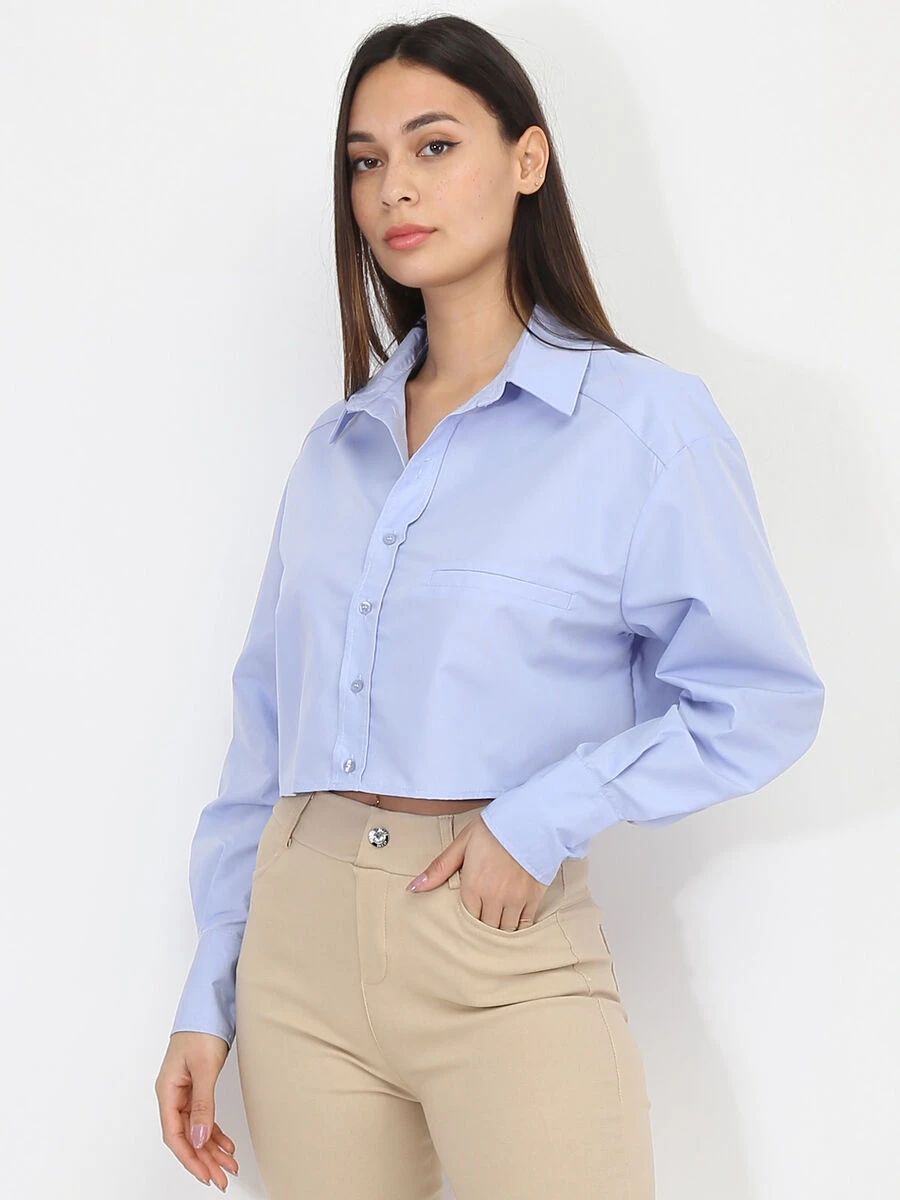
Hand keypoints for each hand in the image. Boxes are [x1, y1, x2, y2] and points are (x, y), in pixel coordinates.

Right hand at [156, 1031, 238, 1189]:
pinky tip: (226, 1144)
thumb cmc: (202, 1029)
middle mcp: (173, 1094)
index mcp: (167, 1091)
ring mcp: (184, 1091)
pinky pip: (203, 1117)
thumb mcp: (204, 1067)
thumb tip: (199, 1138)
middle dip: (204, 1159)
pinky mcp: (196, 1086)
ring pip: (196, 1129)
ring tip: (229, 1165)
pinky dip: (215, 1132)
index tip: (206, 1175)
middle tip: (222, 1178)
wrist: (211, 1004)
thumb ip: (202, 1104)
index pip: (175, 1135)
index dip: (190, 1158)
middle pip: (186, 1136)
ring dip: (211, 1148)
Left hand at [406, 814, 547, 929]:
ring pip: (504, 930)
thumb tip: (412, 888)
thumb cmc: (495, 828)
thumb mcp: (463, 843)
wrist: (531, 819)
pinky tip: (513, 921)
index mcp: (473, 885)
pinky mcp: (533, 897)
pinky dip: (518, 927)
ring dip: (499, 929)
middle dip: (482, 927)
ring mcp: (515, 899)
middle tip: (480, 922)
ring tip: (496, 922)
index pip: (466, 919)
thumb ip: (440, 868)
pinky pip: (524, 924)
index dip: (466, 919)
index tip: (467, 916)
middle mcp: (493, 897)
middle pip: (485, 928)